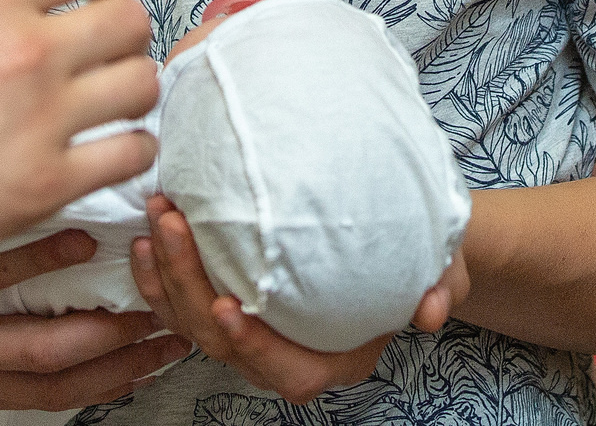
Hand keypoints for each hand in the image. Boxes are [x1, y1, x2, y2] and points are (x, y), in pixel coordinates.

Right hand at [0, 0, 158, 261]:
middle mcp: (30, 49)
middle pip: (131, 22)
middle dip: (124, 35)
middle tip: (105, 54)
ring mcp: (43, 118)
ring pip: (141, 87)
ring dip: (130, 92)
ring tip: (111, 106)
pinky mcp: (45, 184)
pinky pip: (129, 157)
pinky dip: (131, 151)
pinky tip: (110, 153)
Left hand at [129, 195, 468, 404]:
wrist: (399, 241)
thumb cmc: (418, 259)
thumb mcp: (446, 269)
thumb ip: (443, 287)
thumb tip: (431, 310)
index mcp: (334, 357)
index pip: (289, 371)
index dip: (255, 346)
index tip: (230, 306)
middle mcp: (284, 352)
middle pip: (224, 343)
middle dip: (190, 288)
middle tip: (173, 227)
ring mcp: (251, 330)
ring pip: (193, 324)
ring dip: (165, 278)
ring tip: (155, 225)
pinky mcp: (227, 301)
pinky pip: (181, 304)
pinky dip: (159, 277)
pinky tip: (149, 237)